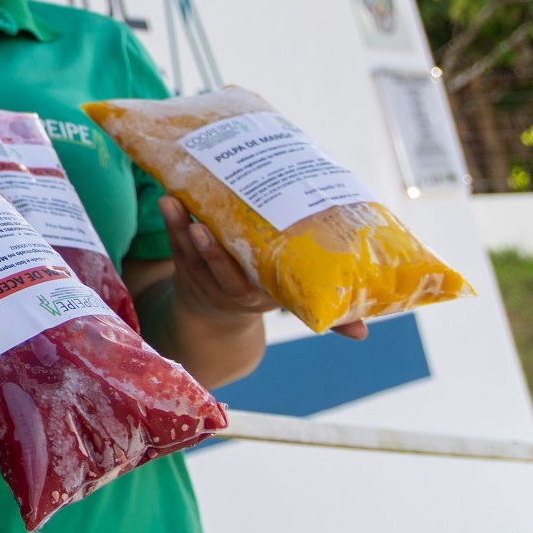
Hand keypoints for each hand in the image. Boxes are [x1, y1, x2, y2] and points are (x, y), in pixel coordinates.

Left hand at [159, 197, 366, 340]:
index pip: (251, 288)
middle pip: (216, 271)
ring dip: (179, 228)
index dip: (246, 270)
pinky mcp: (184, 265)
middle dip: (210, 252)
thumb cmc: (265, 296)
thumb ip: (327, 316)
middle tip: (201, 228)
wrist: (214, 319)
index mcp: (257, 299)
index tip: (248, 256)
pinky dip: (171, 223)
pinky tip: (168, 199)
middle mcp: (228, 290)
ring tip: (174, 202)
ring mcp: (202, 277)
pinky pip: (175, 245)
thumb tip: (364, 332)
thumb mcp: (292, 306)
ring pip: (190, 254)